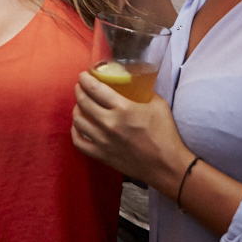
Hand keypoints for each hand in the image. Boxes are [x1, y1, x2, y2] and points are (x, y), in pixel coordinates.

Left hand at [71, 71, 192, 198]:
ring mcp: (103, 141)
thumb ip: (145, 92)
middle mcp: (109, 123)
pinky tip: (78, 127)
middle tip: (80, 87)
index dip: (85, 79)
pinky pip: (79, 142)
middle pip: (83, 102)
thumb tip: (135, 84)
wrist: (166, 166)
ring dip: (76, 109)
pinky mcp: (101, 155)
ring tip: (80, 105)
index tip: (83, 75)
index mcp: (123, 108)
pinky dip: (75, 132)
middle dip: (79, 90)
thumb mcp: (159, 105)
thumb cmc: (165, 134)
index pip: (95, 89)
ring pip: (78, 121)